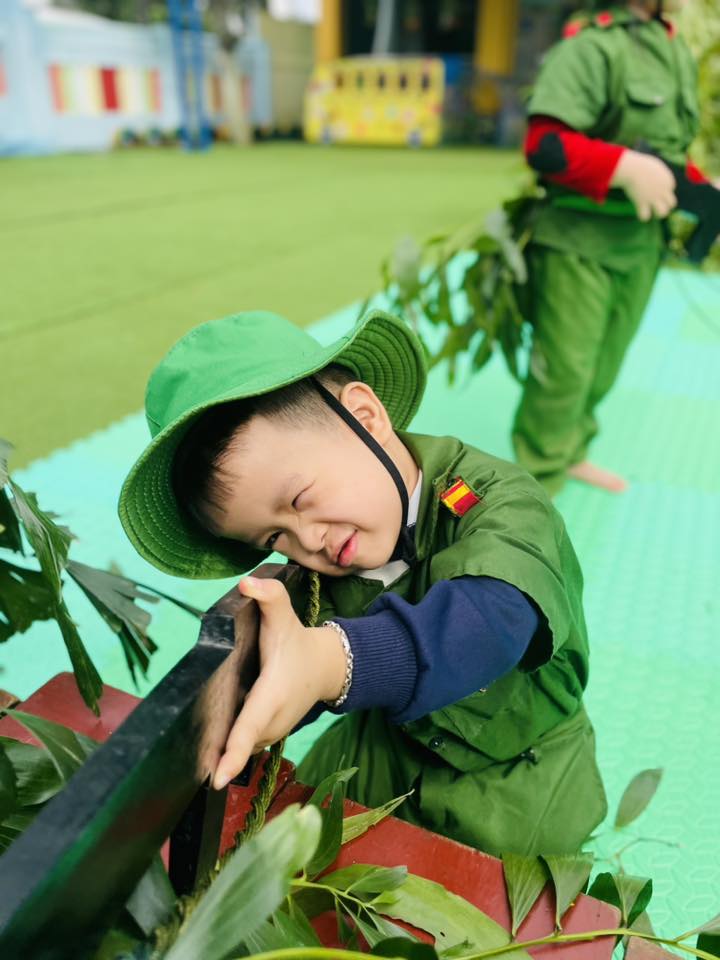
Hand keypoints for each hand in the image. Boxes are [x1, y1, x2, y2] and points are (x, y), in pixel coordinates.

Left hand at [213, 576, 346, 788]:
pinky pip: (245, 745)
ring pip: (241, 747)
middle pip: (239, 744)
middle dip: (216, 756)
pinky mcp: (269, 735)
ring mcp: (272, 732)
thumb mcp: (284, 614)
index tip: (216, 777)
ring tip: (197, 758)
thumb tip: (245, 583)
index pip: (249, 728)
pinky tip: (211, 747)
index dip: (233, 754)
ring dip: (222, 753)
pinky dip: (231, 748)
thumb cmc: (297, 641)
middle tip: (187, 763)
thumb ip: (268, 595)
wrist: (326, 666)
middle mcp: (272, 720)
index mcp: (271, 695)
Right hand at [611, 150, 676, 220]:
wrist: (632, 168)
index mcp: (668, 180)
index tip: (653, 188)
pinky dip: (643, 216)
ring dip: (657, 213)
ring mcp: (654, 198)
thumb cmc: (640, 164)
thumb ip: (658, 173)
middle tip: (655, 203)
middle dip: (665, 205)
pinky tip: (639, 211)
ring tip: (650, 210)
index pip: (670, 189)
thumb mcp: (654, 166)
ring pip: (663, 213)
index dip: (662, 191)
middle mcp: (663, 191)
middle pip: (672, 204)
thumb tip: (655, 176)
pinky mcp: (642, 203)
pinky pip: (645, 217)